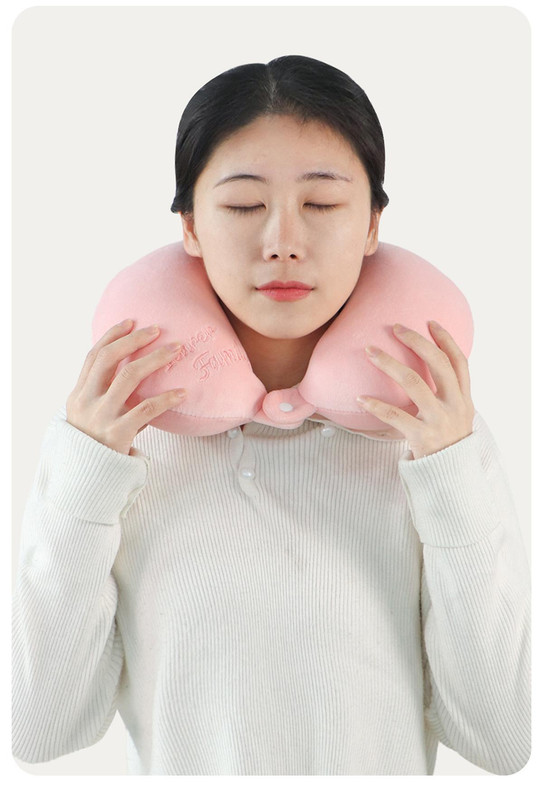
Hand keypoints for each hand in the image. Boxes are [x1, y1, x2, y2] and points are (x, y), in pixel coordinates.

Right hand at [66, 319, 185, 455]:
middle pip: (108, 359)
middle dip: (133, 340)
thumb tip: (138, 373)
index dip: (112, 336)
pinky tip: (183, 392)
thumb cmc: (98, 446)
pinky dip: (166, 398)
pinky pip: (147, 409)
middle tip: (157, 329)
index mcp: (79, 395)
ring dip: (154, 359)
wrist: (88, 481)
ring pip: (128, 377)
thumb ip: (107, 396)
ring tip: (176, 350)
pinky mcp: (118, 434)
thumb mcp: (93, 418)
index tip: (131, 321)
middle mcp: (87, 402)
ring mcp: (101, 417)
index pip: (94, 356)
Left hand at [356, 320, 474, 458]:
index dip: (446, 340)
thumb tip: (427, 371)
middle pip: (438, 364)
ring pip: (414, 383)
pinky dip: (376, 406)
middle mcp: (455, 405)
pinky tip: (360, 398)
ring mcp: (439, 420)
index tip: (430, 322)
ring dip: (389, 363)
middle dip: (417, 342)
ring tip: (370, 351)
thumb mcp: (457, 417)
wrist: (451, 479)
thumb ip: (447, 395)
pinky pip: (395, 417)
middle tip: (395, 327)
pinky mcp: (422, 437)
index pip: (459, 361)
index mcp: (464, 398)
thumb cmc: (447, 444)